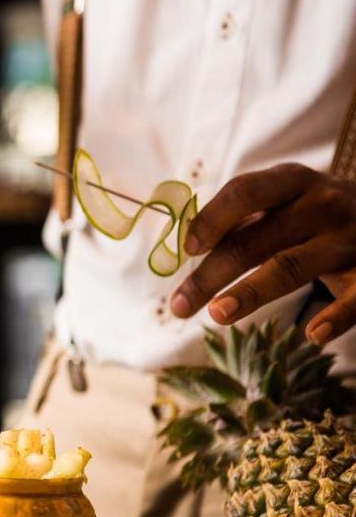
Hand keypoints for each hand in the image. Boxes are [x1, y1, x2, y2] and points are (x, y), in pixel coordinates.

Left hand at [169, 163, 355, 343]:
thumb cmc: (314, 209)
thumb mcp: (284, 197)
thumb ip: (242, 219)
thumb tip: (185, 248)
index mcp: (292, 181)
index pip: (243, 193)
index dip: (211, 220)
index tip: (186, 249)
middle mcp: (320, 205)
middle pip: (254, 242)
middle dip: (210, 275)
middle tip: (179, 305)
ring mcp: (347, 239)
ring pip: (290, 268)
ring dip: (251, 293)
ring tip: (218, 314)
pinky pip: (355, 299)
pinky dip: (335, 317)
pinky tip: (311, 335)